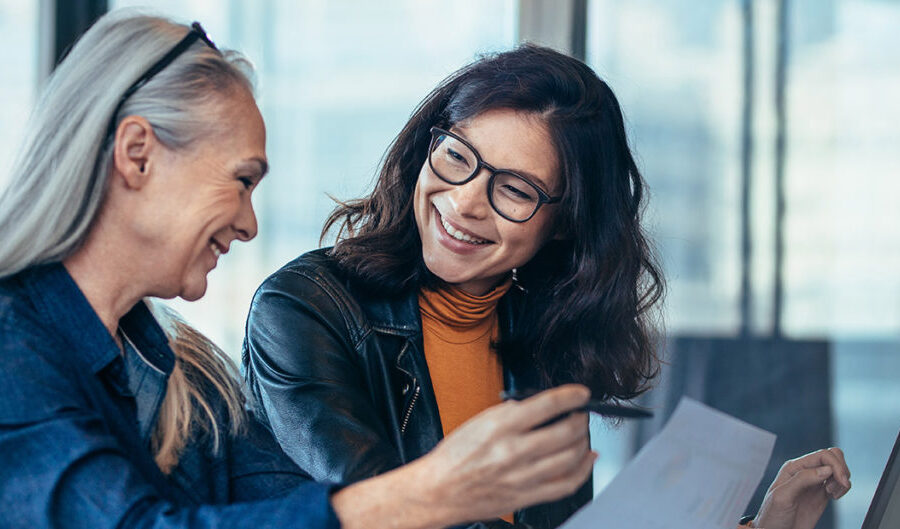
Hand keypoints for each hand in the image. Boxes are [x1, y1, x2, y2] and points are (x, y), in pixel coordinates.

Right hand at [417, 384, 594, 522]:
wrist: (439, 490)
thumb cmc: (454, 456)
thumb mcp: (479, 421)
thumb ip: (510, 413)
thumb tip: (538, 407)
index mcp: (501, 426)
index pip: (548, 405)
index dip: (572, 396)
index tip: (581, 394)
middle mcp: (513, 451)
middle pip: (566, 432)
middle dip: (581, 420)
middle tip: (581, 415)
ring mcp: (522, 476)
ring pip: (571, 458)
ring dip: (583, 442)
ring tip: (582, 435)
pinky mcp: (526, 496)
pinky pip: (566, 485)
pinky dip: (582, 471)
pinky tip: (586, 460)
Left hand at [752, 447, 850, 528]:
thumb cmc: (772, 516)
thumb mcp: (783, 497)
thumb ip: (802, 480)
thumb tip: (826, 470)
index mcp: (794, 468)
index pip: (822, 455)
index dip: (836, 465)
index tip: (842, 481)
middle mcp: (805, 472)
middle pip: (832, 458)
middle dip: (842, 470)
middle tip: (839, 487)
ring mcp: (814, 483)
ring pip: (837, 469)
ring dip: (842, 480)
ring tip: (832, 494)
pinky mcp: (822, 495)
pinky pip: (838, 483)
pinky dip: (843, 488)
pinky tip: (834, 497)